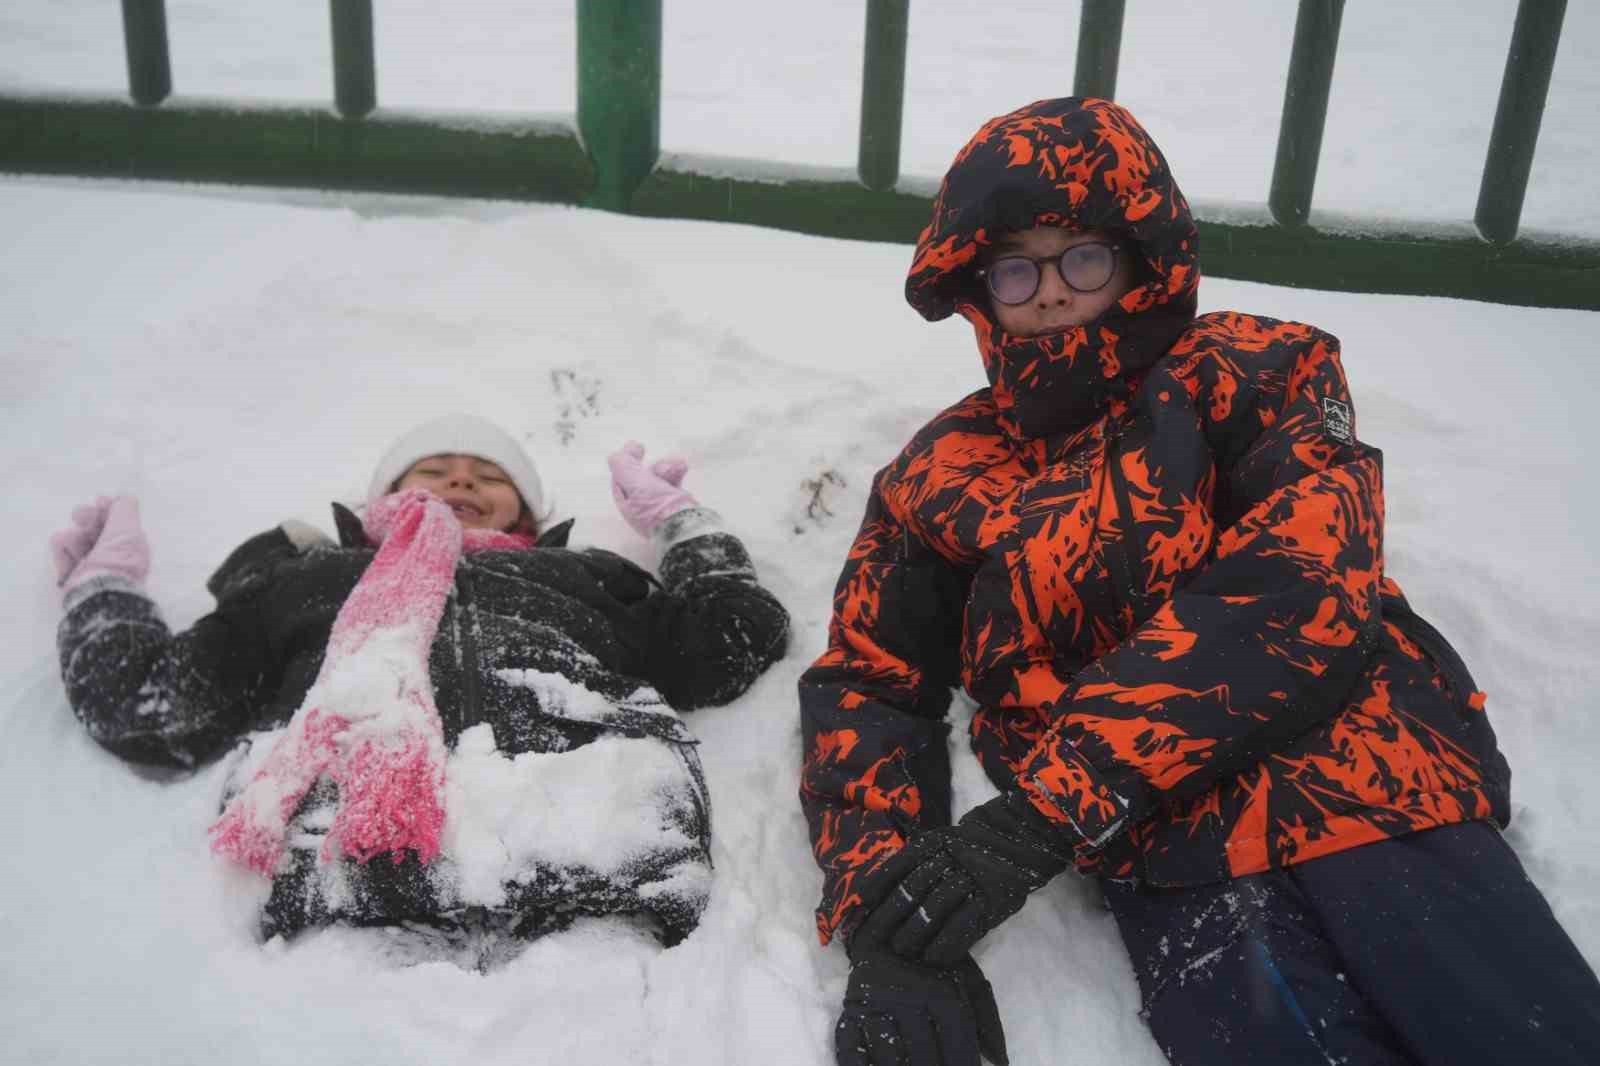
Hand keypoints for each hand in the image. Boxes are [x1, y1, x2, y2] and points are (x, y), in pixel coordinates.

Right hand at [50, 495, 149, 597]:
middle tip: (81, 517)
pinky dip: (62, 550)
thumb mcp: (128, 530)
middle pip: (92, 525)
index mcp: (129, 543)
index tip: (100, 501)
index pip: (115, 519)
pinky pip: (61, 549)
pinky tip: (68, 556)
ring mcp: (89, 563)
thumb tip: (122, 496)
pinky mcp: (71, 572)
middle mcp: (110, 552)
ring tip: (76, 545)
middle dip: (86, 517)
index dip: (106, 508)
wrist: (100, 593)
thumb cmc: (118, 559)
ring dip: (73, 536)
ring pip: (74, 535)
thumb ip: (125, 508)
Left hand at [607, 441, 696, 537]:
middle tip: (663, 465)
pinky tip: (683, 469)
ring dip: (668, 467)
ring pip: (660, 479)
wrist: (686, 527)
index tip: (639, 448)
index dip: (628, 461)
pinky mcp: (678, 507)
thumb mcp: (632, 481)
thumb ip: (622, 464)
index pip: (621, 479)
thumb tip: (619, 453)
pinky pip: (674, 484)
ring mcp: (661, 508)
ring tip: (679, 466)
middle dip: (653, 465)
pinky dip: (677, 474)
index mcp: (627, 505)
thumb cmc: (656, 505)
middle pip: (642, 477)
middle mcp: (641, 508)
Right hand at [835, 947, 1007, 1065]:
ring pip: (889, 1058)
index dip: (965, 1060)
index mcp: (936, 985)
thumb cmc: (933, 962)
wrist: (887, 929)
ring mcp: (872, 1004)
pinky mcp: (848, 1011)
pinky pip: (850, 1050)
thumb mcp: (966, 980)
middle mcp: (903, 994)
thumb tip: (1000, 1061)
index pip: (955, 1035)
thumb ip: (986, 1019)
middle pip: (924, 1053)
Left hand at [854, 793, 1071, 966]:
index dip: (880, 884)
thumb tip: (885, 888)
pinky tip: (932, 956)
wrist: (1019, 838)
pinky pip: (964, 925)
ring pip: (935, 908)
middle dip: (892, 915)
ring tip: (901, 949)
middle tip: (876, 937)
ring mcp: (971, 879)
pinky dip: (946, 942)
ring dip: (915, 932)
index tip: (863, 903)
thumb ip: (920, 860)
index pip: (900, 864)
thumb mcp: (945, 840)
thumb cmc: (973, 845)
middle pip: (913, 889)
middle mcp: (950, 858)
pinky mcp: (990, 900)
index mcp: (935, 842)